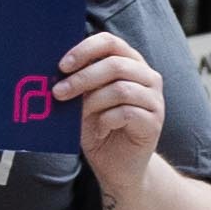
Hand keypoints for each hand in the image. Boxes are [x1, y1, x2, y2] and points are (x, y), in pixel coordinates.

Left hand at [57, 30, 170, 181]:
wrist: (118, 167)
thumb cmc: (99, 128)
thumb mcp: (84, 101)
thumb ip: (78, 82)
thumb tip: (56, 69)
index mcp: (130, 63)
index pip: (110, 42)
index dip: (85, 50)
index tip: (62, 66)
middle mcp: (147, 77)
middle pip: (115, 65)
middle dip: (82, 78)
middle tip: (58, 92)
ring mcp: (154, 99)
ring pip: (120, 89)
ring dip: (92, 102)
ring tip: (80, 116)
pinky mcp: (154, 122)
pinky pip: (126, 113)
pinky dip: (105, 121)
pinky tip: (99, 130)